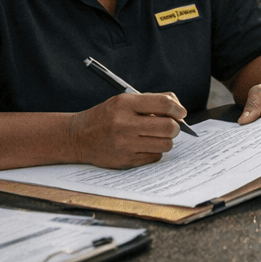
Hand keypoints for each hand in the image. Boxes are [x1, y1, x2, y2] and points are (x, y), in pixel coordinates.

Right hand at [66, 92, 184, 167]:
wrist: (79, 137)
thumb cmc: (107, 116)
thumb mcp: (124, 101)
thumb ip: (152, 101)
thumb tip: (179, 110)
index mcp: (125, 104)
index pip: (163, 103)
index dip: (177, 108)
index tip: (180, 112)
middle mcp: (125, 124)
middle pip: (168, 127)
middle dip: (175, 127)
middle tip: (171, 126)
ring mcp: (125, 144)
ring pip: (165, 144)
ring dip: (166, 140)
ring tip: (156, 136)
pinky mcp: (126, 161)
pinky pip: (155, 157)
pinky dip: (155, 151)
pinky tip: (144, 145)